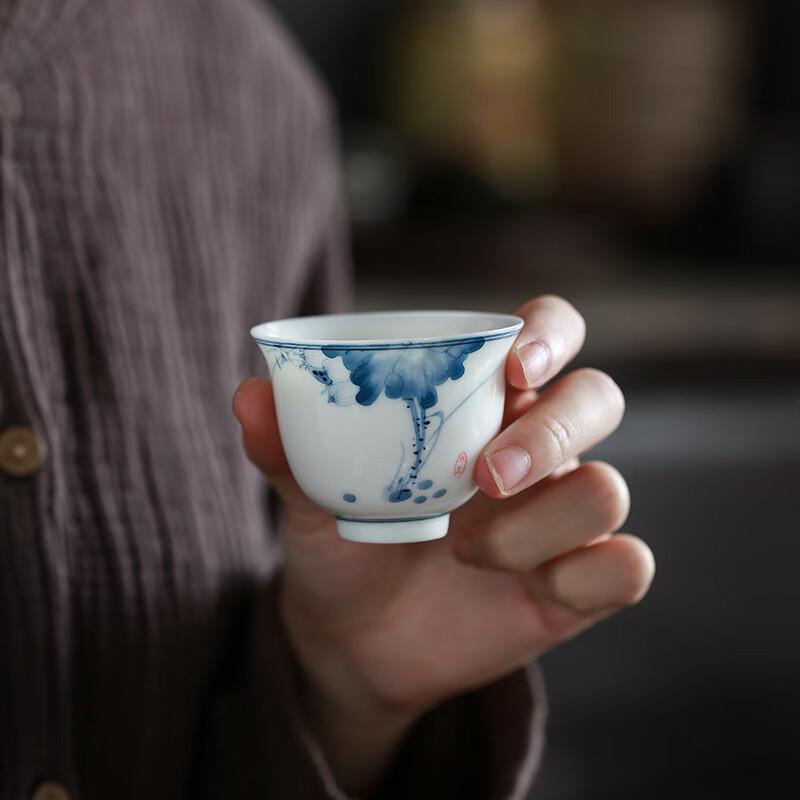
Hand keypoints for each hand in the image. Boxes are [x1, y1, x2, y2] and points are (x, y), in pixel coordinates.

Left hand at [233, 295, 653, 791]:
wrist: (354, 642)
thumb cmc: (342, 545)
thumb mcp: (311, 498)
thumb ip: (288, 448)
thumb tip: (251, 395)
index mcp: (483, 403)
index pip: (550, 331)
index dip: (551, 331)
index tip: (515, 360)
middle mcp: (537, 448)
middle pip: (598, 399)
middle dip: (554, 431)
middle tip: (486, 474)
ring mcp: (563, 516)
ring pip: (607, 489)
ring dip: (537, 525)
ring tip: (464, 550)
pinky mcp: (579, 583)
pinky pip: (628, 567)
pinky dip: (584, 577)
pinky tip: (526, 589)